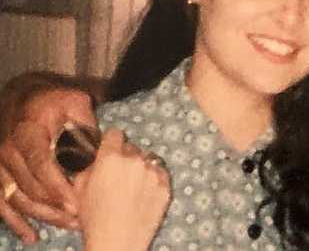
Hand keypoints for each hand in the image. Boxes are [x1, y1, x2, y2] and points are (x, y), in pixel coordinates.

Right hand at [0, 86, 94, 242]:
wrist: (24, 97)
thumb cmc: (54, 100)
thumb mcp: (74, 101)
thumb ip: (85, 125)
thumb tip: (97, 152)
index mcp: (28, 132)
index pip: (41, 164)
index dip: (57, 186)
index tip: (75, 202)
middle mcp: (8, 151)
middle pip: (30, 187)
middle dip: (55, 206)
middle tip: (81, 218)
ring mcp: (0, 165)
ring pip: (18, 199)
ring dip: (43, 216)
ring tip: (69, 225)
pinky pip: (2, 203)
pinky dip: (16, 221)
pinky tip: (31, 235)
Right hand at [75, 129, 170, 250]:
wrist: (117, 241)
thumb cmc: (94, 218)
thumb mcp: (79, 189)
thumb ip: (88, 166)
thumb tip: (95, 158)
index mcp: (110, 158)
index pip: (114, 134)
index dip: (110, 141)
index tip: (109, 149)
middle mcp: (134, 160)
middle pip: (131, 148)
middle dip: (125, 157)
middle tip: (119, 175)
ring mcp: (153, 172)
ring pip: (147, 160)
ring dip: (140, 168)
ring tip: (133, 187)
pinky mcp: (166, 185)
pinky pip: (160, 173)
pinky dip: (154, 179)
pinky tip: (144, 192)